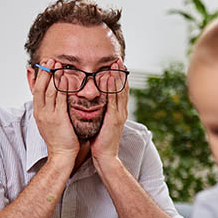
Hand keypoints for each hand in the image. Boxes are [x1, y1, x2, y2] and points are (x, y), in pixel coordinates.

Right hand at [30, 58, 80, 166]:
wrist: (62, 155)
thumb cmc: (60, 140)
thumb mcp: (52, 122)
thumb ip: (53, 110)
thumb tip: (56, 99)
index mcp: (39, 113)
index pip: (37, 90)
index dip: (40, 77)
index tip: (44, 65)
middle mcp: (41, 112)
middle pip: (40, 87)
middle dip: (44, 72)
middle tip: (49, 59)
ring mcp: (48, 115)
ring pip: (48, 91)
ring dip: (53, 76)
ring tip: (57, 64)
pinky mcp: (57, 118)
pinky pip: (59, 99)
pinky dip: (61, 87)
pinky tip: (65, 78)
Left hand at [91, 59, 127, 173]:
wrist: (105, 157)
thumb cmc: (100, 141)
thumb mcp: (101, 123)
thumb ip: (100, 112)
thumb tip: (94, 103)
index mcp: (118, 112)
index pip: (120, 91)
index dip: (119, 78)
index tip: (116, 65)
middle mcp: (121, 111)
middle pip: (123, 88)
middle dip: (121, 73)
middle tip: (118, 59)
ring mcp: (119, 115)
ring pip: (120, 91)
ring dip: (118, 77)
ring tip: (116, 64)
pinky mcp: (114, 119)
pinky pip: (113, 100)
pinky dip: (112, 88)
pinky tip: (110, 79)